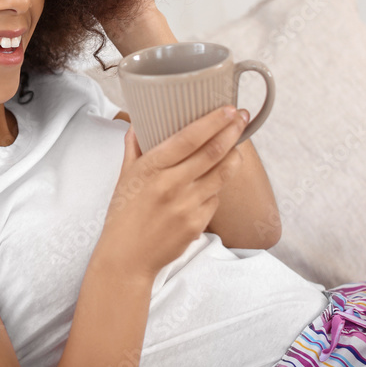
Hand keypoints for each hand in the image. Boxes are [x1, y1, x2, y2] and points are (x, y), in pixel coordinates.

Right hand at [91, 106, 246, 282]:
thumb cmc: (123, 215)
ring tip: (239, 145)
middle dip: (232, 131)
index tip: (228, 109)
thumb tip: (137, 124)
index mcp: (151, 168)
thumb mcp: (124, 177)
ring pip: (222, 174)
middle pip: (212, 152)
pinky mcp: (198, 223)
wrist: (127, 257)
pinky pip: (215, 198)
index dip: (213, 121)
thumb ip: (133, 148)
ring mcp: (187, 205)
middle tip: (242, 117)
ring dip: (234, 156)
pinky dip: (218, 186)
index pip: (189, 138)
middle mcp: (171, 184)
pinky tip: (215, 180)